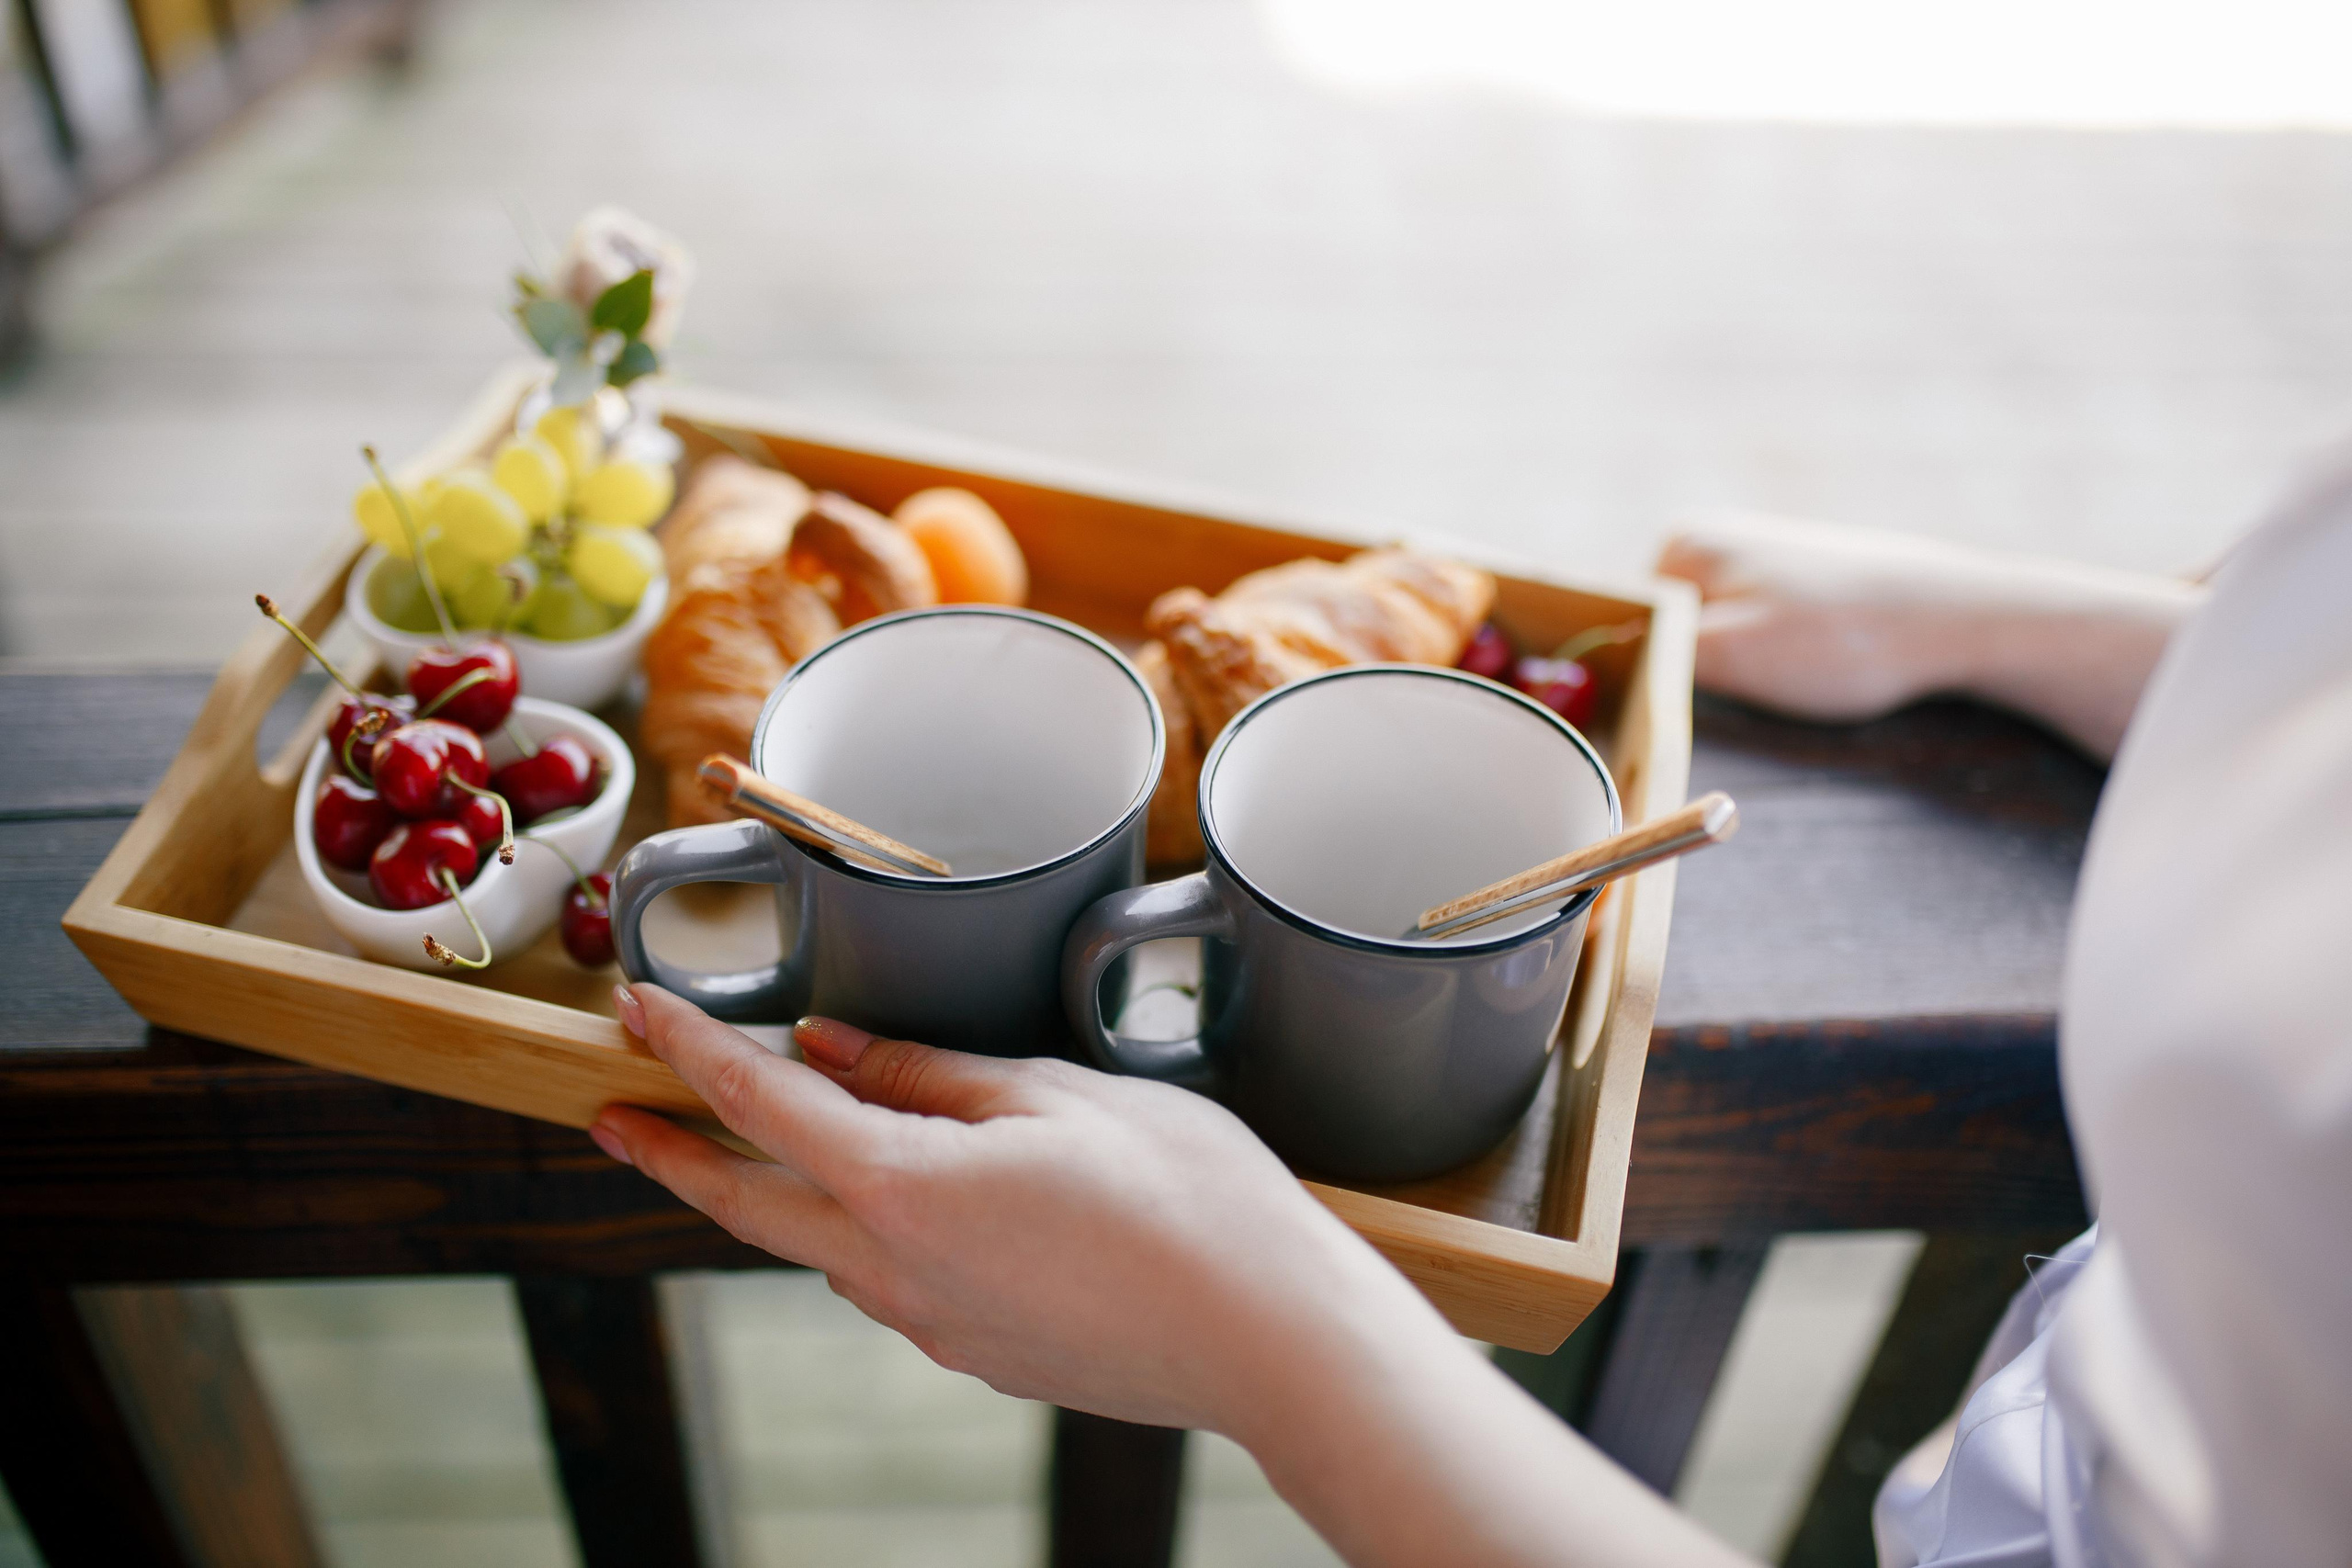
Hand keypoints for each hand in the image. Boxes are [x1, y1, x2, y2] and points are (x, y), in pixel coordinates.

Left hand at [590, 984, 1433, 1434]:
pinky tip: (894, 1194)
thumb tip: (837, 1050)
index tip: (635, 1010)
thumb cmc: (1187, 1200)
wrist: (1267, 1339)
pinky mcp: (975, 1353)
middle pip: (747, 1204)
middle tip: (613, 1114)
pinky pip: (885, 1278)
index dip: (690, 1049)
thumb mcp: (1057, 1096)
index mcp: (902, 1187)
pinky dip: (856, 1226)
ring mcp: (930, 1324)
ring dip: (772, 1191)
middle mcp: (892, 1269)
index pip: (762, 1103)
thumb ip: (932, 1073)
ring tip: (764, 1139)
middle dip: (672, 1154)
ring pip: (817, 1246)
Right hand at [1658, 511, 2200, 757]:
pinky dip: (1778, 665)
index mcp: (1682, 543)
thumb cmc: (1841, 639)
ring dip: (1744, 676)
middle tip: (1754, 692)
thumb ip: (1654, 653)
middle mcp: (1713, 539)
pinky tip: (1817, 669)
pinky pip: (1758, 638)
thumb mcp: (1726, 657)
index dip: (1646, 678)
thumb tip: (1603, 658)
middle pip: (1666, 635)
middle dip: (1698, 675)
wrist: (1956, 621)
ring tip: (1795, 677)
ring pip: (1714, 643)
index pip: (1621, 628)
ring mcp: (1759, 560)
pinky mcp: (1799, 586)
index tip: (1692, 702)